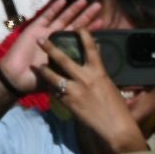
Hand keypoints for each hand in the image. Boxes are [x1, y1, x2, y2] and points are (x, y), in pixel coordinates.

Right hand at [0, 0, 100, 96]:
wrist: (18, 77)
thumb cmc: (39, 80)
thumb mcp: (62, 75)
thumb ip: (74, 70)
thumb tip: (94, 69)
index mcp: (65, 50)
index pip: (82, 38)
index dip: (91, 30)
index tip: (103, 22)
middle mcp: (58, 39)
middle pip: (75, 24)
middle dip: (86, 15)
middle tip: (98, 6)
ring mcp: (47, 32)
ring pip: (63, 18)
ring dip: (73, 9)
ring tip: (84, 0)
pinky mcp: (35, 28)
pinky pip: (46, 16)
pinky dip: (54, 8)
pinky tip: (63, 1)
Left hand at [39, 30, 145, 153]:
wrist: (115, 126)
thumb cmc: (118, 108)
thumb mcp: (111, 87)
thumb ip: (100, 76)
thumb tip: (96, 67)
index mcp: (99, 72)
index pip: (91, 48)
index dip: (84, 35)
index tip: (78, 27)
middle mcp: (84, 78)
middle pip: (63, 59)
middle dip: (50, 48)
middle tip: (41, 39)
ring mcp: (74, 90)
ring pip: (52, 75)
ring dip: (43, 70)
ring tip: (36, 66)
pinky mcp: (67, 102)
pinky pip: (55, 92)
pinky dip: (52, 89)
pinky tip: (49, 88)